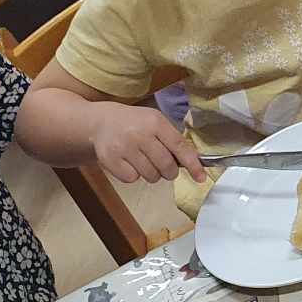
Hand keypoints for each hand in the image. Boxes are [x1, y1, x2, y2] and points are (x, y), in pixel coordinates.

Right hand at [91, 103, 206, 183]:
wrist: (100, 122)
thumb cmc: (134, 123)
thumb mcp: (155, 122)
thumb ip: (173, 140)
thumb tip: (194, 163)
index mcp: (155, 122)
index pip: (179, 147)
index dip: (192, 164)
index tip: (201, 177)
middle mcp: (139, 134)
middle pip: (166, 166)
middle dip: (170, 172)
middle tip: (166, 168)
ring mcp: (123, 147)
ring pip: (150, 175)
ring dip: (152, 174)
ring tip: (144, 161)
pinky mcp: (110, 160)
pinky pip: (132, 179)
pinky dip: (134, 175)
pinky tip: (129, 163)